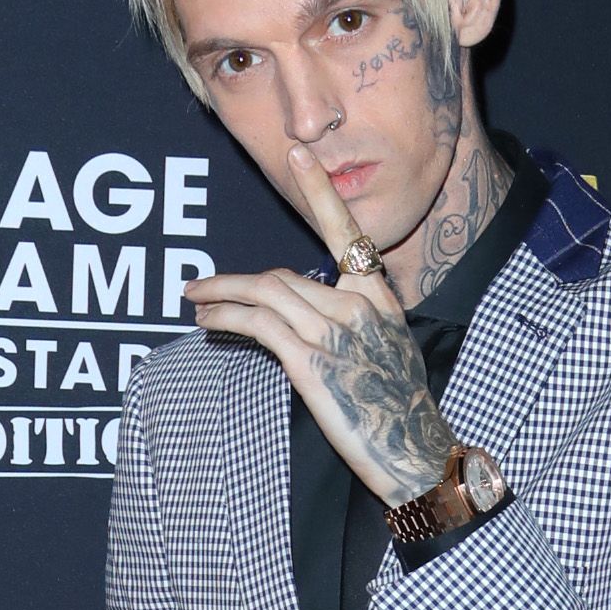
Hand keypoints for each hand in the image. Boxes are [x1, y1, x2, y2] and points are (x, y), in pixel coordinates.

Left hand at [180, 145, 450, 505]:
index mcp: (379, 298)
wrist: (416, 454)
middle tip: (201, 285)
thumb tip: (315, 314)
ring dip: (221, 294)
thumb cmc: (399, 413)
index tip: (298, 155)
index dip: (320, 191)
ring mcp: (334, 332)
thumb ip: (357, 323)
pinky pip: (258, 324)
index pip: (345, 234)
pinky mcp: (312, 362)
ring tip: (194, 300)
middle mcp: (357, 306)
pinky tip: (207, 322)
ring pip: (265, 292)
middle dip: (236, 279)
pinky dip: (226, 317)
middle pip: (284, 275)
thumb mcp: (390, 352)